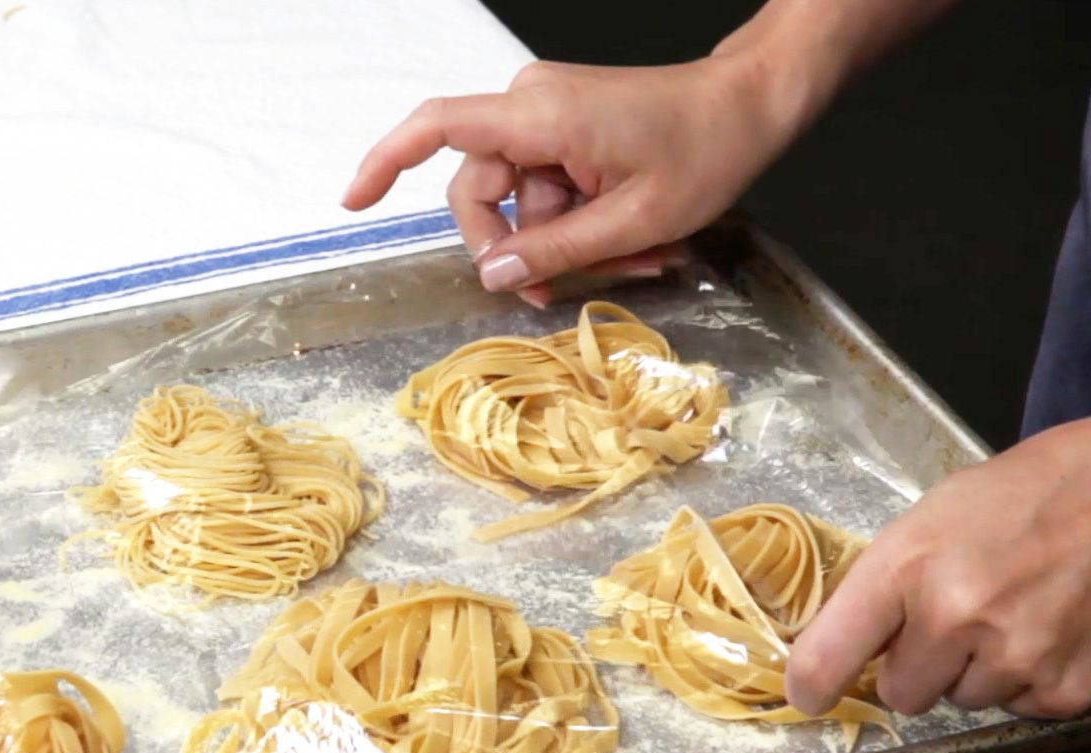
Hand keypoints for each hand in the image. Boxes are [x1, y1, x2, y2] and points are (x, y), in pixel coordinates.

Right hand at [342, 55, 809, 307]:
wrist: (751, 105)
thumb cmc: (705, 152)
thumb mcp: (630, 221)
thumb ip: (553, 250)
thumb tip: (490, 276)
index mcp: (540, 116)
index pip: (438, 127)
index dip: (386, 163)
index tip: (354, 201)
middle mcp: (533, 105)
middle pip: (481, 189)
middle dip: (514, 247)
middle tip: (550, 294)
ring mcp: (550, 116)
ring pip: (522, 199)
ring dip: (563, 241)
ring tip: (631, 259)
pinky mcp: (568, 129)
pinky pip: (549, 187)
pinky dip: (578, 222)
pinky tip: (629, 239)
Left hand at [786, 418, 1090, 719]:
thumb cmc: (1005, 503)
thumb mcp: (919, 527)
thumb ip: (878, 590)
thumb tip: (838, 653)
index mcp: (905, 568)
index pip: (829, 655)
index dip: (811, 684)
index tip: (809, 693)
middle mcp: (955, 617)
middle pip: (901, 694)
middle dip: (916, 667)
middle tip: (946, 622)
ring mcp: (1015, 656)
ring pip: (961, 702)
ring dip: (972, 671)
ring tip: (1002, 614)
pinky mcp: (1064, 687)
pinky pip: (1017, 708)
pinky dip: (1023, 680)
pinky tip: (1040, 629)